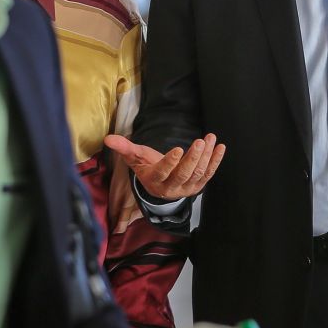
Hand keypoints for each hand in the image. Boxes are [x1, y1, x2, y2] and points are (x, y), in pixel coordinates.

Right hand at [104, 133, 225, 199]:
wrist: (160, 185)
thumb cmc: (148, 167)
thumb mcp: (136, 158)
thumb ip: (124, 148)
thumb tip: (108, 138)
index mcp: (155, 181)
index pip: (163, 173)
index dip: (171, 163)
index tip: (179, 149)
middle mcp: (171, 188)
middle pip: (184, 174)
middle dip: (193, 158)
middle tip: (200, 141)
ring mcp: (187, 188)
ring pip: (198, 173)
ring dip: (206, 156)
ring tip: (209, 138)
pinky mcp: (198, 186)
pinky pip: (209, 173)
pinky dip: (215, 161)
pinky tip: (220, 147)